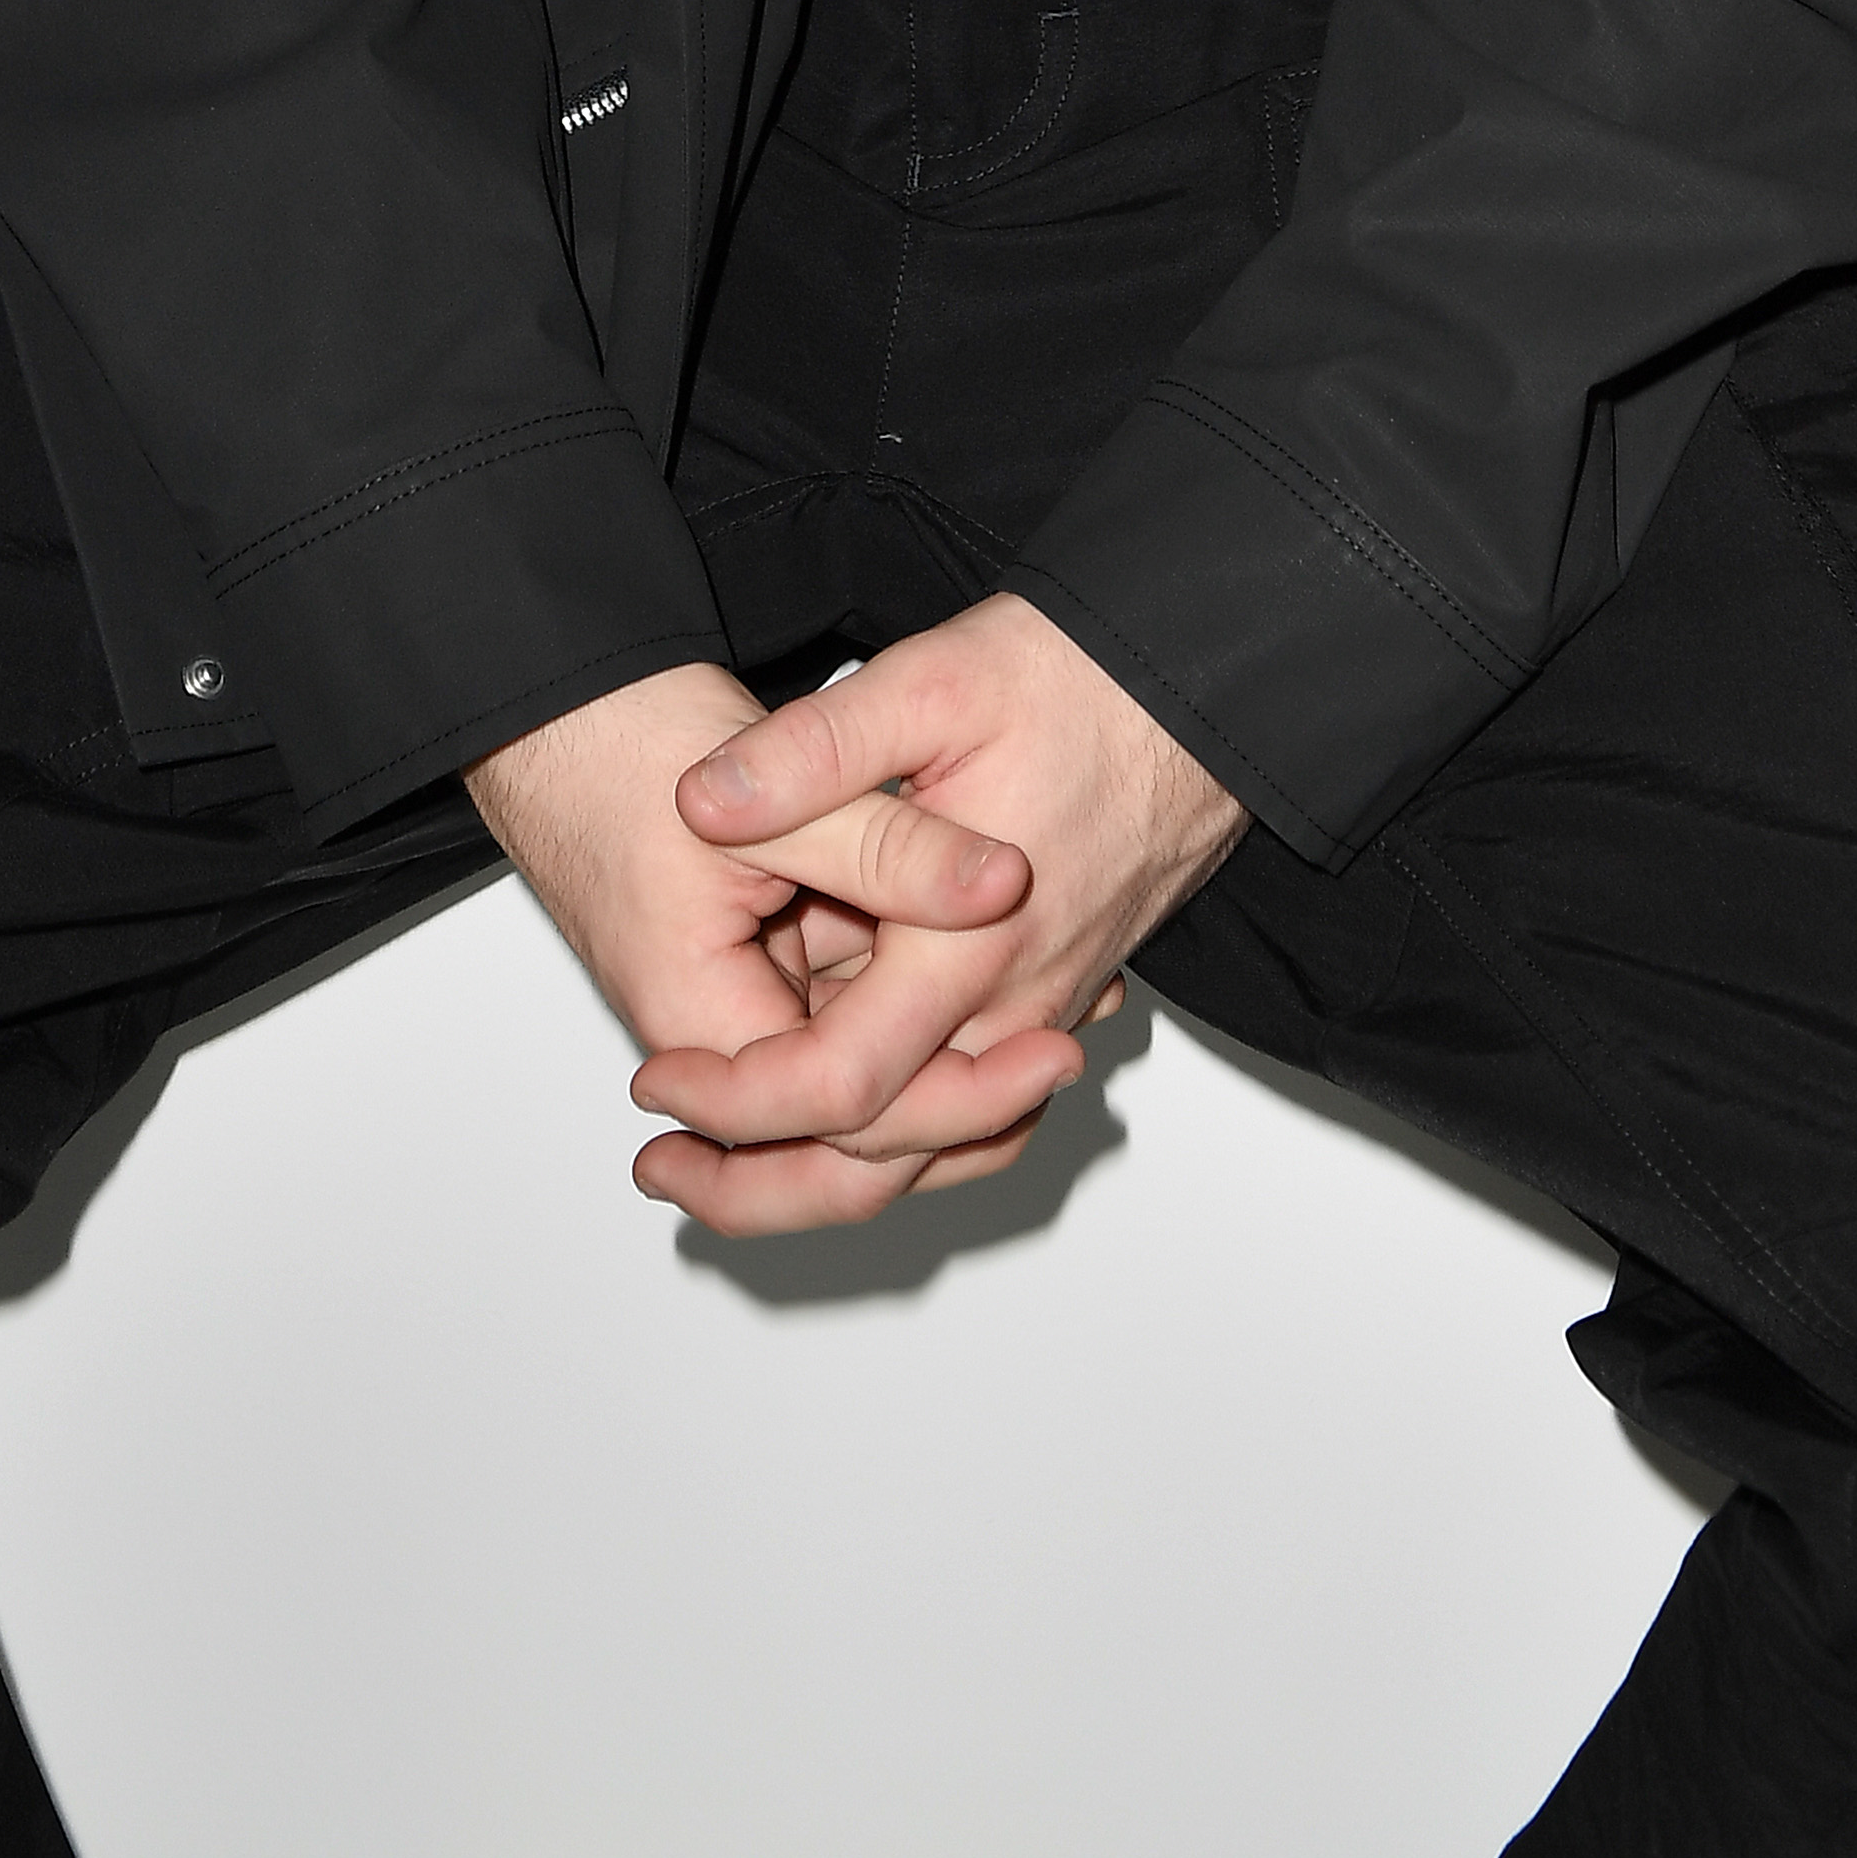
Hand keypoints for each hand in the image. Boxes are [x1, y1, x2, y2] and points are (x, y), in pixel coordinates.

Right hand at [465, 658, 1034, 1166]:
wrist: (555, 712)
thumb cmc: (624, 748)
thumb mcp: (779, 792)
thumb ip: (890, 844)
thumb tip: (1004, 884)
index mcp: (701, 1021)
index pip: (841, 1117)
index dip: (956, 1097)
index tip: (1047, 1048)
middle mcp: (713, 1038)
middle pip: (846, 1142)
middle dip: (963, 1116)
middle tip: (1064, 1058)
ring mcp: (737, 1006)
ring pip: (853, 1086)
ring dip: (948, 1072)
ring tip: (1058, 1030)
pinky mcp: (758, 967)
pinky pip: (846, 1018)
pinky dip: (918, 1012)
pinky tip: (998, 982)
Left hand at [631, 595, 1248, 1237]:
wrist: (1198, 684)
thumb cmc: (1077, 677)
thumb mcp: (930, 682)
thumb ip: (813, 750)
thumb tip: (705, 801)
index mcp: (967, 946)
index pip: (839, 1088)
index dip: (735, 1103)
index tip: (658, 1082)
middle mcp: (1015, 1003)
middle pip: (885, 1157)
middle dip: (761, 1179)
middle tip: (665, 1166)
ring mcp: (1044, 1007)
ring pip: (936, 1145)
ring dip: (829, 1168)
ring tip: (726, 1156)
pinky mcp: (1058, 990)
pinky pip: (977, 1102)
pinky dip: (904, 1130)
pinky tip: (835, 1101)